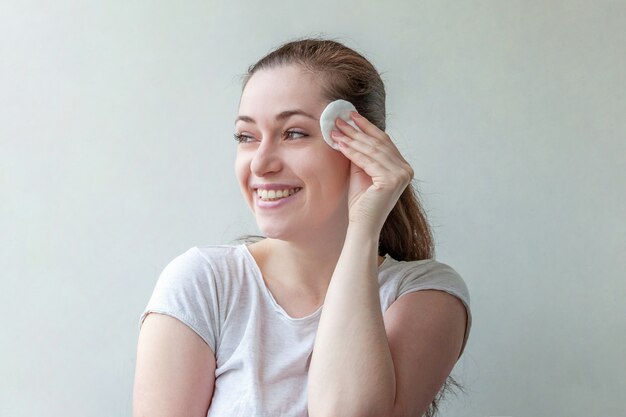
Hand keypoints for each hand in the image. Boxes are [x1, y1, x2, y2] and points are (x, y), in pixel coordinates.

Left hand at [331, 112, 413, 232]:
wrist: (362, 225)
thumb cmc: (361, 202)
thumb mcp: (362, 171)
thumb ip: (362, 153)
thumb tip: (350, 130)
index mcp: (403, 167)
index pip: (384, 141)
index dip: (367, 127)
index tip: (352, 115)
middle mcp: (406, 170)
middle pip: (378, 144)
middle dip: (357, 130)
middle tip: (339, 119)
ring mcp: (401, 175)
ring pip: (372, 150)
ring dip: (352, 138)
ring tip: (336, 130)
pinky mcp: (392, 180)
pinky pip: (368, 161)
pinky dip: (352, 152)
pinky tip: (340, 144)